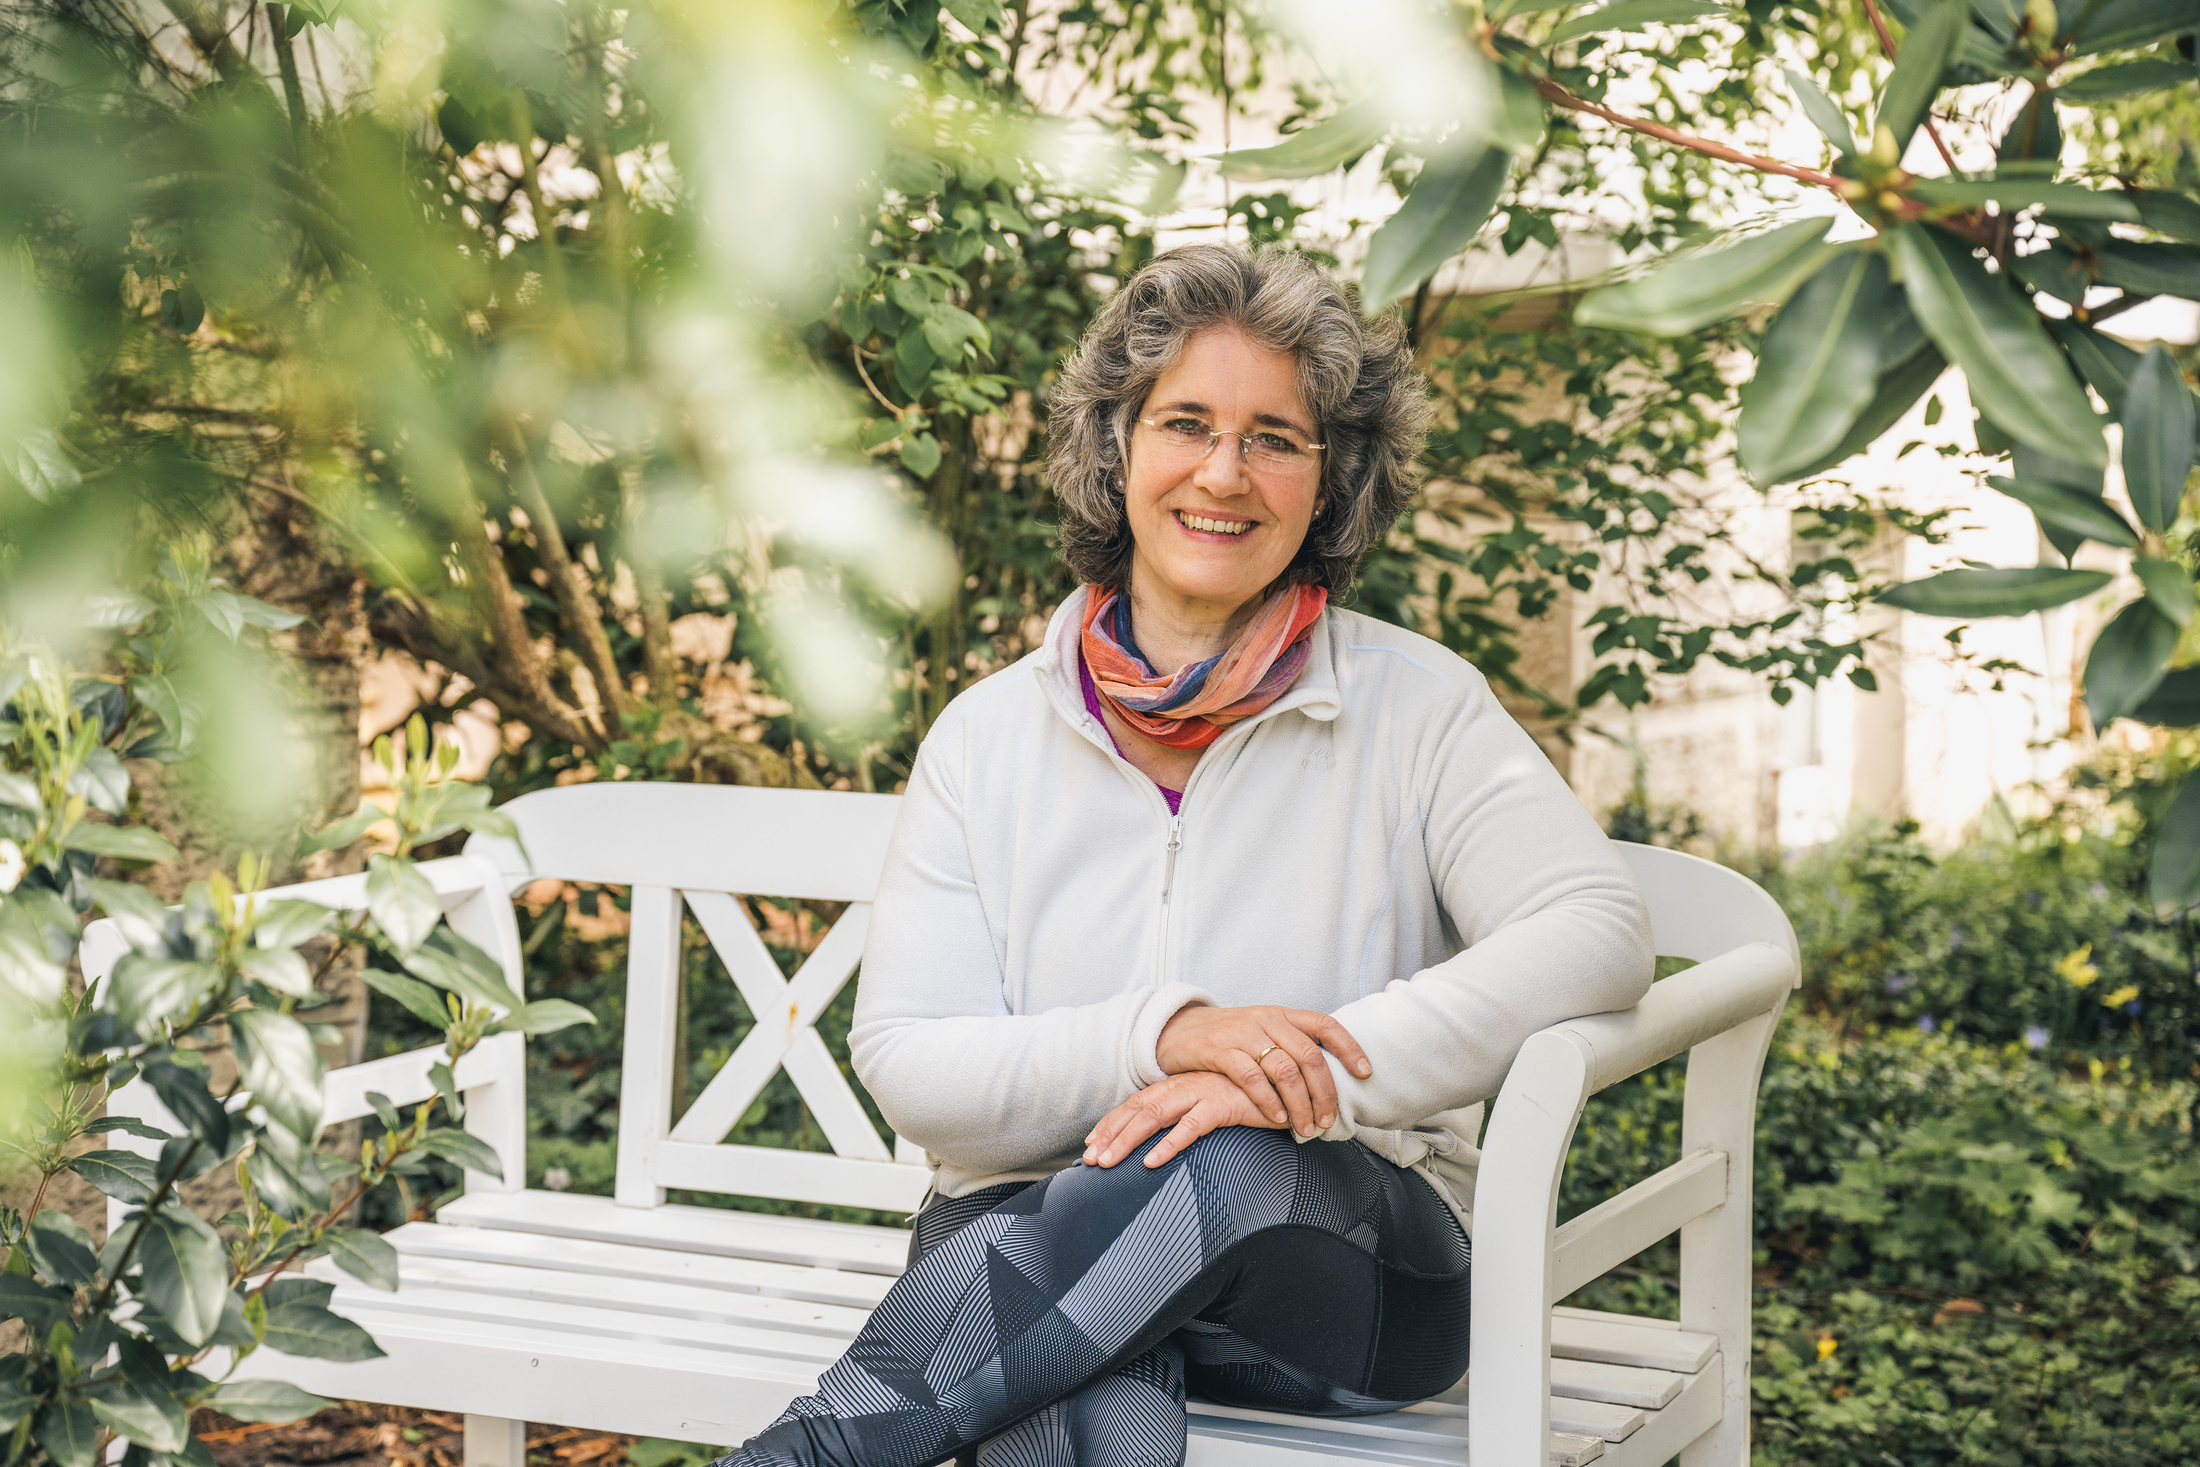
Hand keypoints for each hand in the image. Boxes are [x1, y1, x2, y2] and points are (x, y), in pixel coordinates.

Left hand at [1082, 1072, 1277, 1169]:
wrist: (1288, 1082)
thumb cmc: (1250, 1098)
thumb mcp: (1213, 1107)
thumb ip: (1190, 1118)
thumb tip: (1165, 1143)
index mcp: (1180, 1085)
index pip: (1136, 1104)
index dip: (1111, 1123)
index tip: (1091, 1145)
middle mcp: (1184, 1085)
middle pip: (1137, 1110)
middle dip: (1109, 1135)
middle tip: (1089, 1160)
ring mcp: (1202, 1092)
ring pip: (1154, 1116)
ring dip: (1127, 1141)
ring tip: (1108, 1163)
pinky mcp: (1223, 1104)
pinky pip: (1191, 1126)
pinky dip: (1169, 1144)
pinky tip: (1153, 1161)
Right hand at [1155, 1004, 1370, 1138]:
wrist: (1178, 1030)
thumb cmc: (1228, 1038)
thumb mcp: (1263, 1032)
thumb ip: (1291, 1047)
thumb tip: (1329, 1078)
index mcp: (1282, 1015)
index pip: (1324, 1025)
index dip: (1349, 1048)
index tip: (1365, 1073)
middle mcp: (1266, 1020)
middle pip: (1309, 1056)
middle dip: (1324, 1092)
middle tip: (1328, 1121)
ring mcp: (1243, 1034)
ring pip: (1284, 1070)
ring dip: (1300, 1104)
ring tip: (1305, 1128)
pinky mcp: (1220, 1050)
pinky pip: (1251, 1078)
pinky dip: (1269, 1101)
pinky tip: (1278, 1118)